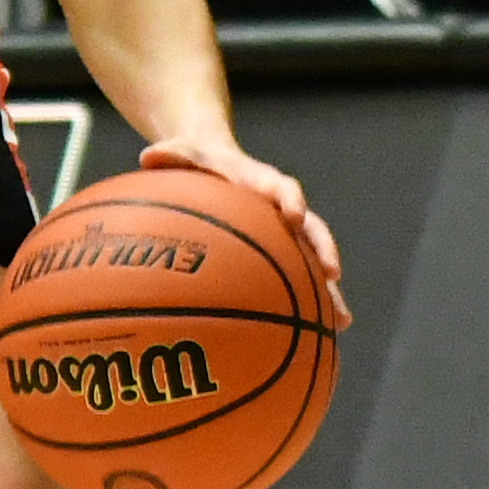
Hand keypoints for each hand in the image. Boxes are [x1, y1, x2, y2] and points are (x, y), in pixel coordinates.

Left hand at [138, 135, 350, 329]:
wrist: (218, 164)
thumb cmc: (199, 162)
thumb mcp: (184, 153)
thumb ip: (171, 154)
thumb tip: (148, 156)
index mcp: (263, 182)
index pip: (281, 187)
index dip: (290, 199)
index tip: (294, 213)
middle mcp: (284, 208)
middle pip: (312, 229)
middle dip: (323, 250)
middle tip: (332, 273)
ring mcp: (287, 233)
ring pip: (313, 262)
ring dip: (328, 290)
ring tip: (340, 321)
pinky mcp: (282, 252)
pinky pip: (300, 279)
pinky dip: (312, 304)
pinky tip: (323, 335)